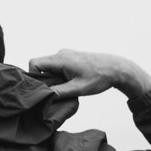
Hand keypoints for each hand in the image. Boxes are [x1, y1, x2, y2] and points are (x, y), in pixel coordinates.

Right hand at [27, 49, 150, 100]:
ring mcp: (66, 54)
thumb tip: (43, 97)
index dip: (33, 77)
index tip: (42, 89)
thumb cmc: (100, 77)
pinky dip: (60, 76)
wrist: (117, 68)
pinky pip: (58, 67)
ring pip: (50, 68)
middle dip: (45, 80)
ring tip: (68, 88)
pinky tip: (72, 83)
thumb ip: (59, 92)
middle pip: (41, 66)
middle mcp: (61, 54)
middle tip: (56, 92)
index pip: (34, 63)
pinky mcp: (71, 58)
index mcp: (61, 59)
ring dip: (54, 79)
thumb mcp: (78, 89)